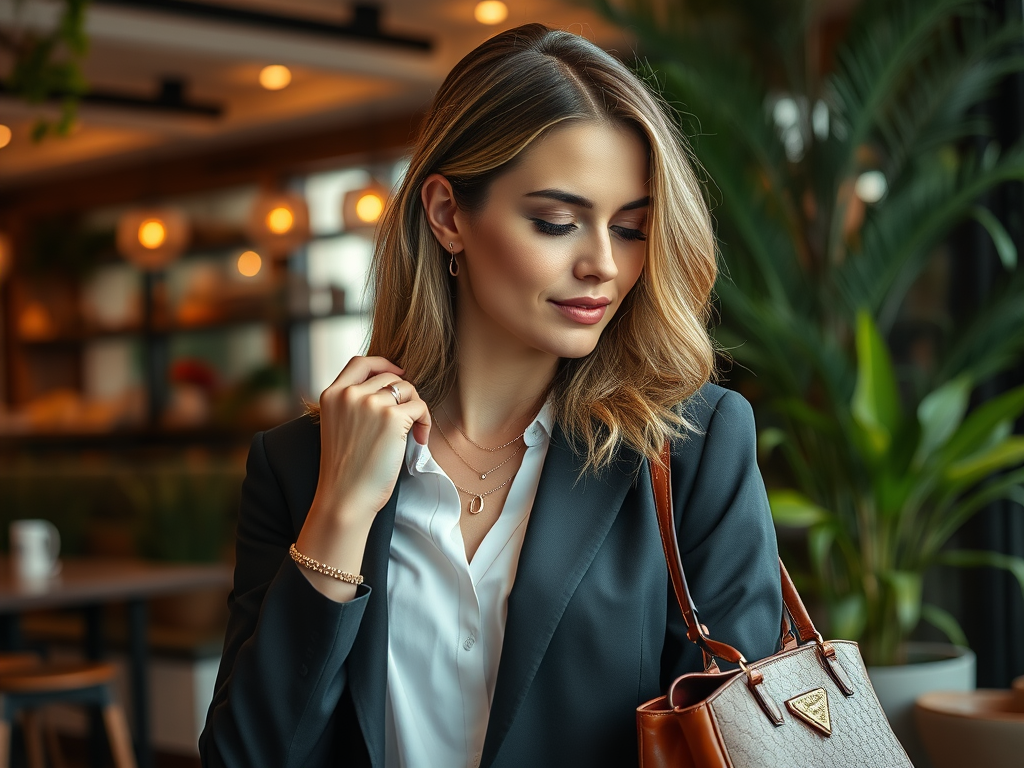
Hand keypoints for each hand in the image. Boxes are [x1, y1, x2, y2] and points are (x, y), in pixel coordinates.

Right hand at [295, 356, 429, 600]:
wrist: (345, 499)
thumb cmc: (346, 471)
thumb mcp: (339, 427)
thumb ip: (354, 405)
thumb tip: (392, 387)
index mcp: (331, 395)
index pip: (360, 362)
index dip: (383, 364)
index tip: (398, 374)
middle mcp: (348, 394)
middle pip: (390, 376)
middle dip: (404, 396)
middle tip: (409, 420)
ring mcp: (369, 403)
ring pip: (407, 389)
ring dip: (416, 409)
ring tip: (415, 432)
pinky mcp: (390, 417)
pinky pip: (419, 407)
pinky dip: (425, 422)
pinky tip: (420, 439)